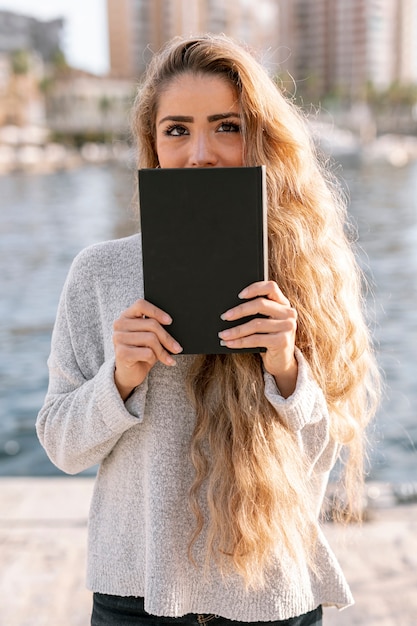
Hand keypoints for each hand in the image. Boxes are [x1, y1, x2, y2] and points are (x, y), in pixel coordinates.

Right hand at [112, 299, 182, 399]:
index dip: (157, 312)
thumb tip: (172, 325)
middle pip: (151, 324)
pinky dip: (154, 358)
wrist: (129, 373)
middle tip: (177, 348)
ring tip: (168, 358)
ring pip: (151, 339)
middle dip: (167, 338)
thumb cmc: (141, 352)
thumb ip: (154, 328)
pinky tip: (153, 362)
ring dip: (163, 351)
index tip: (169, 321)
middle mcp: (120, 324)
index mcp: (126, 316)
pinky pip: (147, 352)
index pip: (141, 305)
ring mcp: (118, 338)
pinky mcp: (121, 353)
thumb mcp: (149, 337)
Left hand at [218, 281, 297, 396]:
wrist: (281, 361)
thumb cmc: (268, 338)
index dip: (254, 288)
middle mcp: (288, 313)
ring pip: (256, 324)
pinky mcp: (282, 341)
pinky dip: (240, 342)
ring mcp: (287, 327)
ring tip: (223, 334)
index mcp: (283, 303)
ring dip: (236, 330)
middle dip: (239, 310)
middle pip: (261, 304)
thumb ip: (257, 312)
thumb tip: (230, 309)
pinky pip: (256, 339)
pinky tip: (229, 343)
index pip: (271, 287)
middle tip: (224, 316)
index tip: (239, 295)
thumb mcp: (265, 322)